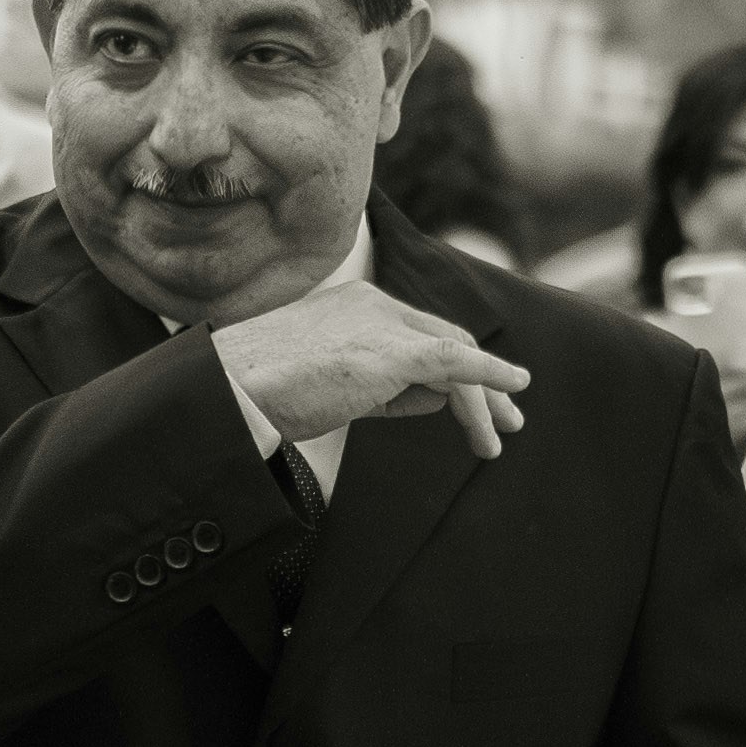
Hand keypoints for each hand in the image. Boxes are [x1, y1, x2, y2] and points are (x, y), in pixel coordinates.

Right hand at [217, 279, 532, 460]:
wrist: (230, 388)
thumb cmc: (261, 393)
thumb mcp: (331, 386)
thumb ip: (383, 388)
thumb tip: (436, 399)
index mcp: (353, 306)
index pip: (417, 334)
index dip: (450, 372)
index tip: (467, 405)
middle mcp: (373, 304)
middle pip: (445, 340)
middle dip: (481, 383)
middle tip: (507, 419)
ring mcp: (382, 324)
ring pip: (453, 357)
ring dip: (482, 400)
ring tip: (495, 441)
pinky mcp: (391, 352)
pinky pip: (456, 360)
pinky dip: (491, 375)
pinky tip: (515, 389)